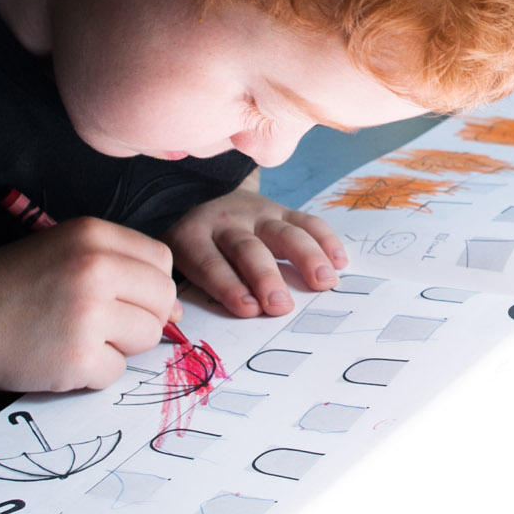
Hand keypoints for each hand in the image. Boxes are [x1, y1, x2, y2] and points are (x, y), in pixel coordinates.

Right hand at [0, 216, 176, 391]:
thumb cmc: (7, 285)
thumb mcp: (61, 248)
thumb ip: (118, 265)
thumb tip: (177, 309)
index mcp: (92, 235)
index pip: (161, 260)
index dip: (150, 284)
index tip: (124, 296)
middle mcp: (95, 269)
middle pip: (163, 301)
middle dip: (143, 317)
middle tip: (102, 323)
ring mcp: (88, 315)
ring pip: (147, 338)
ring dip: (120, 345)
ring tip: (76, 336)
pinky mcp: (79, 358)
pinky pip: (117, 371)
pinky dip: (94, 372)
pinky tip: (61, 356)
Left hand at [165, 187, 346, 316]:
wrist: (200, 194)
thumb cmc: (191, 245)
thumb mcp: (174, 260)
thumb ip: (181, 288)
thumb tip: (181, 320)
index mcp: (192, 238)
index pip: (210, 263)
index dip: (228, 286)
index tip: (249, 309)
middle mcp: (226, 223)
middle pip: (248, 249)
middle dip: (265, 277)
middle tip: (281, 305)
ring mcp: (257, 214)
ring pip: (283, 232)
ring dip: (306, 258)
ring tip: (324, 282)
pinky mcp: (281, 209)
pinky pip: (307, 221)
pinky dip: (325, 240)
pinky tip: (339, 262)